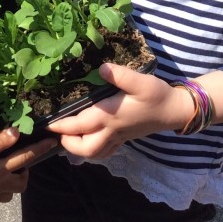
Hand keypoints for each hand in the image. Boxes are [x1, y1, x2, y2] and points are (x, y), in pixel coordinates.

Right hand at [0, 127, 56, 210]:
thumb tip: (17, 131)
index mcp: (0, 171)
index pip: (26, 158)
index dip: (40, 149)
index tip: (53, 142)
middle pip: (22, 182)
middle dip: (27, 171)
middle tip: (22, 159)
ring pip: (11, 192)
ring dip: (14, 181)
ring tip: (8, 169)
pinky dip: (1, 189)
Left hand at [46, 63, 188, 158]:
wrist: (175, 111)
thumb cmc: (157, 95)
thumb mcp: (141, 81)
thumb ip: (121, 75)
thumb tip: (101, 68)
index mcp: (110, 116)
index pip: (80, 125)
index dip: (61, 125)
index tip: (47, 123)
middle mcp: (112, 130)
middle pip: (85, 147)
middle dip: (68, 143)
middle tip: (56, 131)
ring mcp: (119, 136)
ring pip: (94, 152)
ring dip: (79, 148)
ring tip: (68, 136)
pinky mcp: (125, 137)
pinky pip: (105, 150)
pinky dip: (93, 148)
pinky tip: (90, 138)